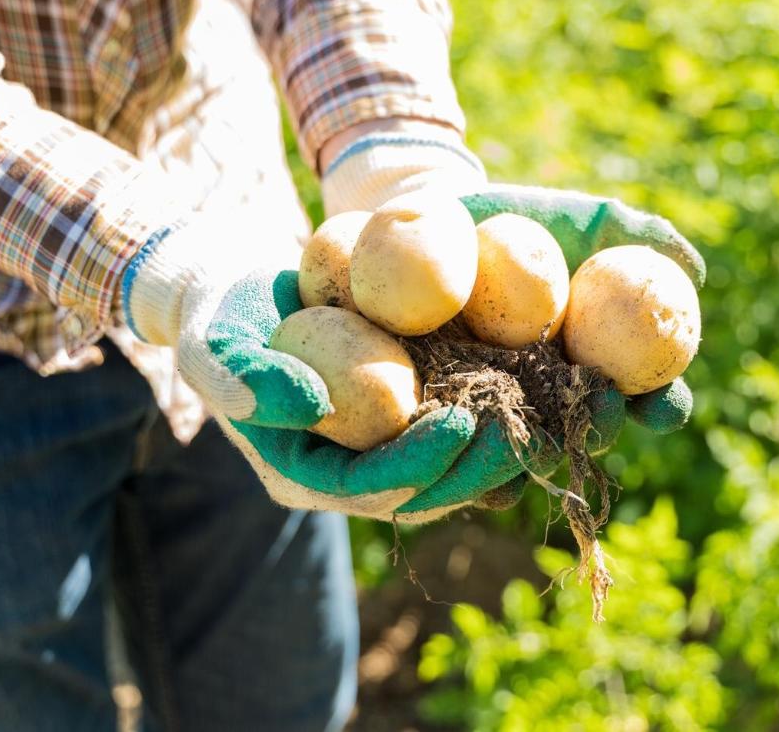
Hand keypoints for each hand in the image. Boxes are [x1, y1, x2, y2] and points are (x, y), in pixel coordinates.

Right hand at [121, 220, 542, 521]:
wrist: (241, 291)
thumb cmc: (220, 318)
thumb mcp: (217, 345)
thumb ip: (249, 379)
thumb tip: (311, 403)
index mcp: (307, 475)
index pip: (371, 487)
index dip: (420, 463)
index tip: (462, 423)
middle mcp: (355, 472)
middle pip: (429, 486)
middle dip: (481, 463)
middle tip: (526, 426)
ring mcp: (390, 444)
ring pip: (462, 461)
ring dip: (513, 442)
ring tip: (561, 413)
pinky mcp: (420, 410)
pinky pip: (473, 419)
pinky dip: (515, 404)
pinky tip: (559, 383)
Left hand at [320, 127, 704, 445]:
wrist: (432, 221)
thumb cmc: (519, 219)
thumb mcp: (578, 218)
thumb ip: (634, 234)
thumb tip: (692, 268)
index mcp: (598, 363)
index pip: (646, 395)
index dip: (663, 405)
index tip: (666, 401)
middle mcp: (554, 398)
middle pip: (589, 428)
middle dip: (602, 427)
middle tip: (604, 408)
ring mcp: (500, 411)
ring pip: (527, 445)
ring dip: (538, 448)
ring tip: (539, 439)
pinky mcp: (443, 415)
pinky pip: (458, 446)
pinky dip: (464, 450)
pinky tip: (464, 439)